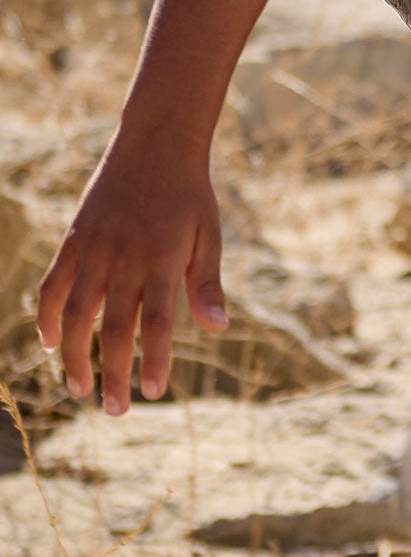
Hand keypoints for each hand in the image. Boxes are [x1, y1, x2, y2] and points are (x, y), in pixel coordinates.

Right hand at [37, 138, 227, 415]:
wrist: (156, 145)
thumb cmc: (190, 195)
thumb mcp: (209, 234)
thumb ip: (207, 284)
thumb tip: (217, 329)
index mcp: (165, 259)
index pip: (158, 323)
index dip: (154, 361)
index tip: (153, 393)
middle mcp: (126, 257)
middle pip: (115, 329)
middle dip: (114, 374)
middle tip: (116, 411)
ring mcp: (95, 249)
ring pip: (74, 315)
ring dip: (74, 357)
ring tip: (80, 389)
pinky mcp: (74, 240)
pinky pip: (52, 286)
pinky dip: (46, 317)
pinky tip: (50, 343)